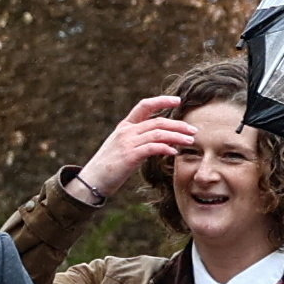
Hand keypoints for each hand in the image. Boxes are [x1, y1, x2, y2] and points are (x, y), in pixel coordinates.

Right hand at [74, 94, 198, 202]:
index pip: (144, 106)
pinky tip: (174, 152)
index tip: (178, 101)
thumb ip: (137, 142)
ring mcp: (127, 143)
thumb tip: (158, 143)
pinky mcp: (129, 156)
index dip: (162, 101)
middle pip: (157, 121)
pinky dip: (166, 148)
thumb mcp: (121, 149)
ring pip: (158, 133)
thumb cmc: (107, 169)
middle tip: (193, 130)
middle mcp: (126, 131)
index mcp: (124, 127)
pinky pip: (152, 148)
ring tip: (189, 141)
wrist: (90, 182)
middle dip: (178, 124)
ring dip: (177, 136)